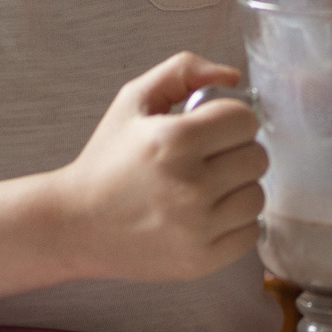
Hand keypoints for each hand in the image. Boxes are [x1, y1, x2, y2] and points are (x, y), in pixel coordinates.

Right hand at [45, 51, 266, 283]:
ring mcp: (196, 228)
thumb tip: (233, 76)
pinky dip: (234, 224)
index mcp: (173, 141)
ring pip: (256, 196)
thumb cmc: (107, 161)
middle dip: (234, 152)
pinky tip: (206, 215)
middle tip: (205, 159)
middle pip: (256, 157)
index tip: (209, 128)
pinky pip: (249, 234)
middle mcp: (189, 186)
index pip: (245, 119)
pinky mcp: (200, 261)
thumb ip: (183, 70)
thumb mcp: (134, 100)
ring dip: (237, 188)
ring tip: (205, 187)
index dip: (229, 119)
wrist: (75, 225)